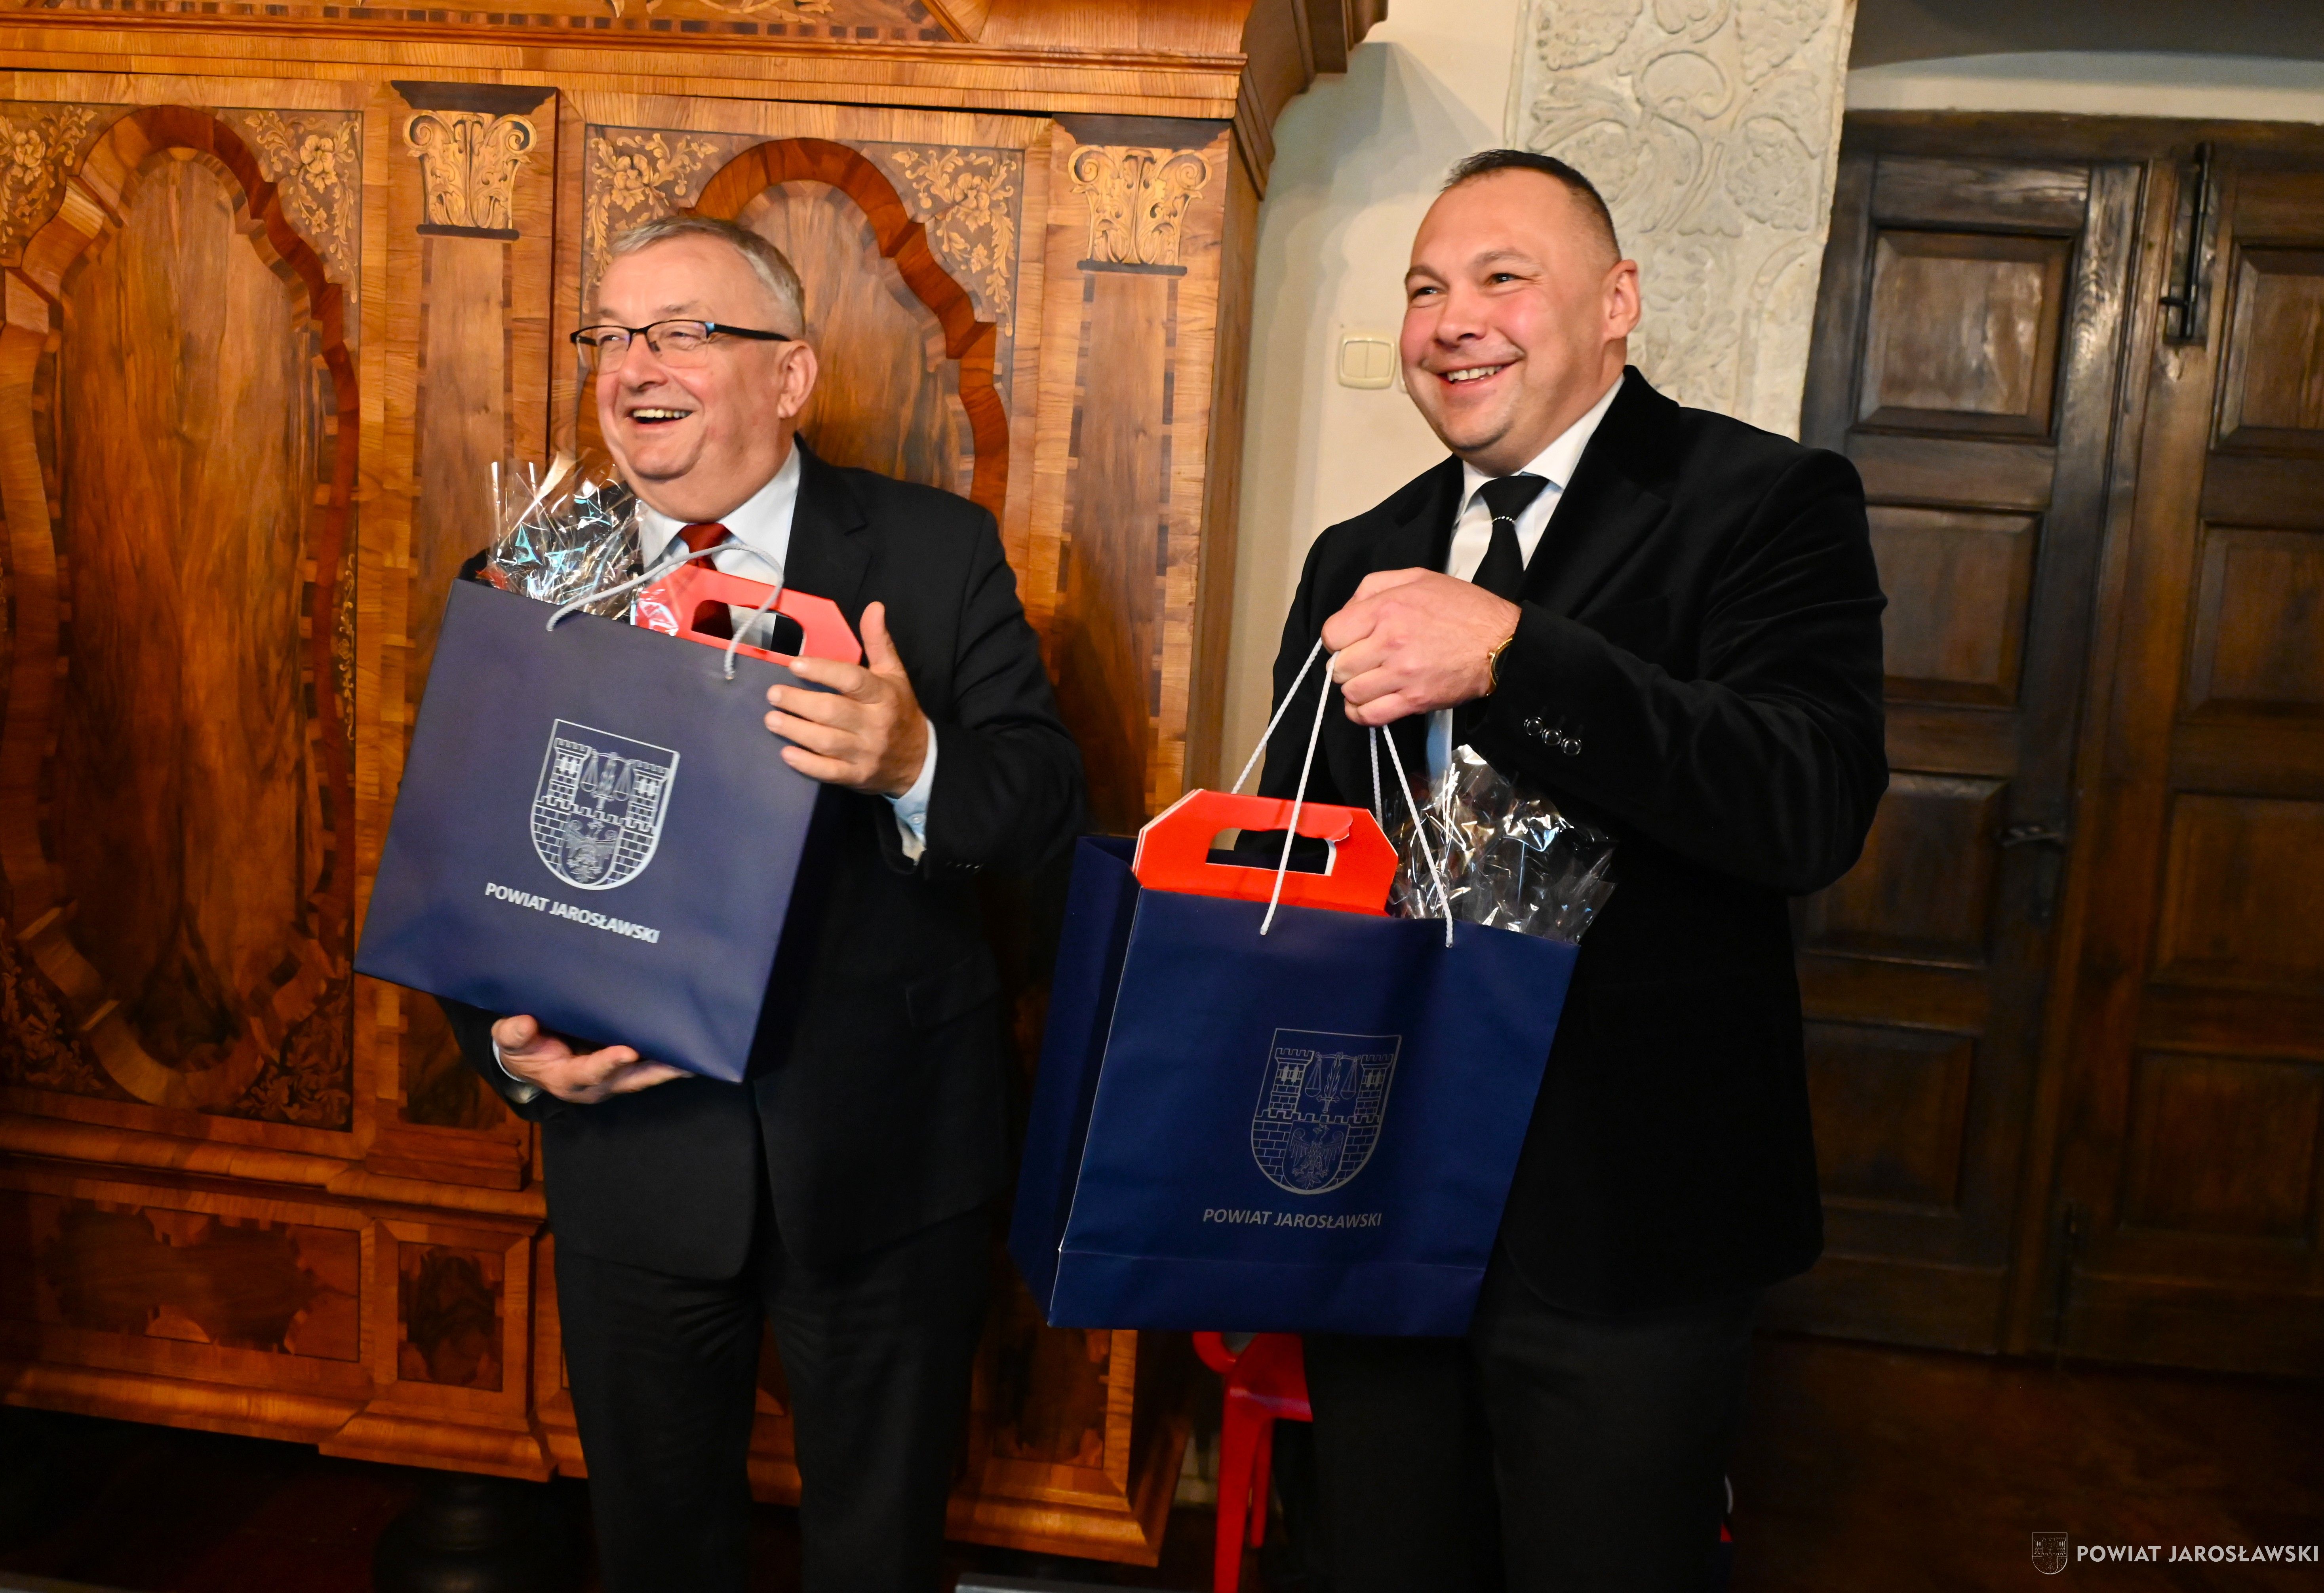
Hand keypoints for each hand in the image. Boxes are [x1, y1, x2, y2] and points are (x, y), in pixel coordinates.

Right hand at [492, 1014, 684, 1103]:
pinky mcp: (622, 1066)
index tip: (627, 1052)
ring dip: (670, 1067)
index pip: (590, 1072)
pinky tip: (689, 1044)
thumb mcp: (508, 1040)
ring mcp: (612, 1077)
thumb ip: (513, 1034)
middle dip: (657, 1072)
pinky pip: (647, 1063)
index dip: (608, 1064)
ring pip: (645, 1074)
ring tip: (698, 1053)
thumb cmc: (521, 1046)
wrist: (528, 1052)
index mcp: (566, 1078)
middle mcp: (595, 1083)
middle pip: (630, 1080)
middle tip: (684, 1062)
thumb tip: (523, 1023)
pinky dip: (667, 1057)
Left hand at [764, 601, 930, 795]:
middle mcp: (875, 723)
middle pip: (832, 711)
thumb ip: (879, 642)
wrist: (920, 761)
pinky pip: (828, 771)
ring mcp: (865, 752)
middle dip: (798, 702)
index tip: (795, 664)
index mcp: (883, 695)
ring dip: (795, 730)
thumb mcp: (895, 674)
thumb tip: (874, 606)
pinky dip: (805, 764)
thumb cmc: (899, 711)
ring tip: (771, 719)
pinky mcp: (857, 776)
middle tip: (773, 693)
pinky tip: (786, 752)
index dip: (822, 671)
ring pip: (826, 741)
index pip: (852, 680)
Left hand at [1320, 568, 1519, 726]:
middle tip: (1363, 660)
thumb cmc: (1462, 608)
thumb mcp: (1417, 578)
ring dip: (1355, 688)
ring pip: (1351, 692)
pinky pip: (1369, 716)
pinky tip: (1369, 702)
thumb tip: (1347, 612)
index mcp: (1386, 609)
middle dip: (1346, 664)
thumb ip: (1374, 587)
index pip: (1332, 634)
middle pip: (1338, 666)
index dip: (1338, 638)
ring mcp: (1402, 674)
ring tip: (1370, 680)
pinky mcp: (1414, 700)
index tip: (1350, 640)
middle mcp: (1390, 642)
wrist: (1501, 643)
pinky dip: (1362, 712)